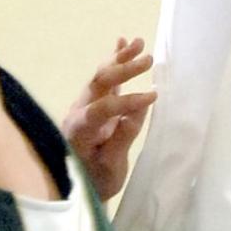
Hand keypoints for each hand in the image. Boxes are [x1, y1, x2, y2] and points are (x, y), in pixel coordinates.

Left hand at [64, 37, 155, 200]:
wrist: (77, 188)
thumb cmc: (93, 182)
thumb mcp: (110, 168)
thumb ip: (122, 138)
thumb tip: (140, 109)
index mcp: (80, 129)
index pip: (104, 108)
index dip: (128, 101)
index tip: (153, 97)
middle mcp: (78, 111)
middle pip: (100, 82)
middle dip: (124, 69)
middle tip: (148, 60)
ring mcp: (84, 105)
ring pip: (100, 75)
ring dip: (120, 58)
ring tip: (139, 42)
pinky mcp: (93, 104)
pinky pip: (103, 79)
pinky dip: (113, 59)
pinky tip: (122, 42)